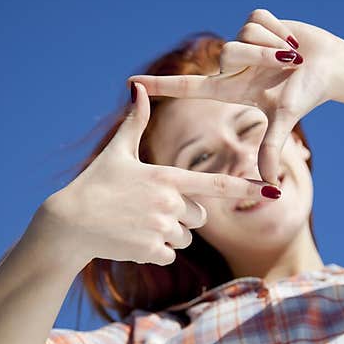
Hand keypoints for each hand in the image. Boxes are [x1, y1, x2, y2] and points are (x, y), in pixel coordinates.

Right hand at [39, 82, 280, 266]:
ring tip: (137, 225)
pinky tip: (131, 240)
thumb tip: (138, 88)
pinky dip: (153, 252)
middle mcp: (168, 202)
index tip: (273, 189)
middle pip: (198, 216)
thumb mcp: (116, 153)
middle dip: (182, 216)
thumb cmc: (94, 184)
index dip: (246, 187)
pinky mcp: (151, 250)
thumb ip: (134, 123)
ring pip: (184, 238)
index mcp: (165, 177)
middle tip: (149, 211)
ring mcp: (160, 228)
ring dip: (168, 236)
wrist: (70, 223)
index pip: (215, 184)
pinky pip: (168, 255)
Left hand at [128, 9, 341, 184]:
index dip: (162, 87)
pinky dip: (279, 28)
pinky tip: (290, 39)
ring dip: (272, 45)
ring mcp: (244, 43)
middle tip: (287, 65)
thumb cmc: (307, 95)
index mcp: (232, 88)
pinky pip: (257, 18)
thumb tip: (269, 185)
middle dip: (261, 57)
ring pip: (242, 36)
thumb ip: (271, 149)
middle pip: (227, 53)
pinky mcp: (257, 21)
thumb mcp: (284, 120)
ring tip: (291, 55)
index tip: (132, 84)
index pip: (188, 87)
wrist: (332, 68)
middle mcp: (234, 66)